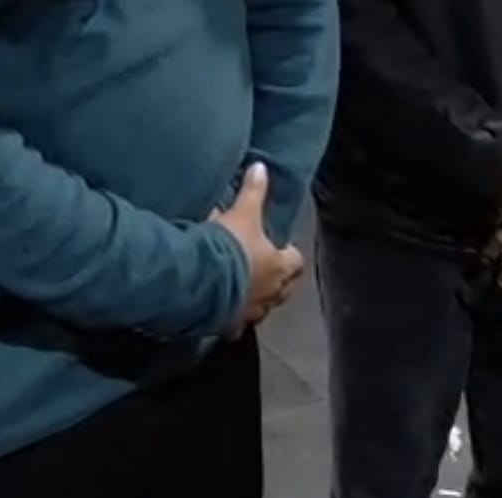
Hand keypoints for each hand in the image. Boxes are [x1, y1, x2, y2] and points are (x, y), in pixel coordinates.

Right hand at [211, 163, 304, 334]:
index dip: (289, 254)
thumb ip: (254, 192)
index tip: (281, 248)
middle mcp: (272, 294)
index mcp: (279, 268)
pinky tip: (222, 311)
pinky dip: (232, 317)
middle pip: (283, 289)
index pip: (296, 262)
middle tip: (262, 269)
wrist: (205, 279)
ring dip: (255, 298)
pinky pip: (236, 324)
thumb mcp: (243, 213)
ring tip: (241, 288)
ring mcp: (253, 312)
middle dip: (275, 280)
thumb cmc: (230, 245)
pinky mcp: (232, 325)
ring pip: (261, 308)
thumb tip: (261, 168)